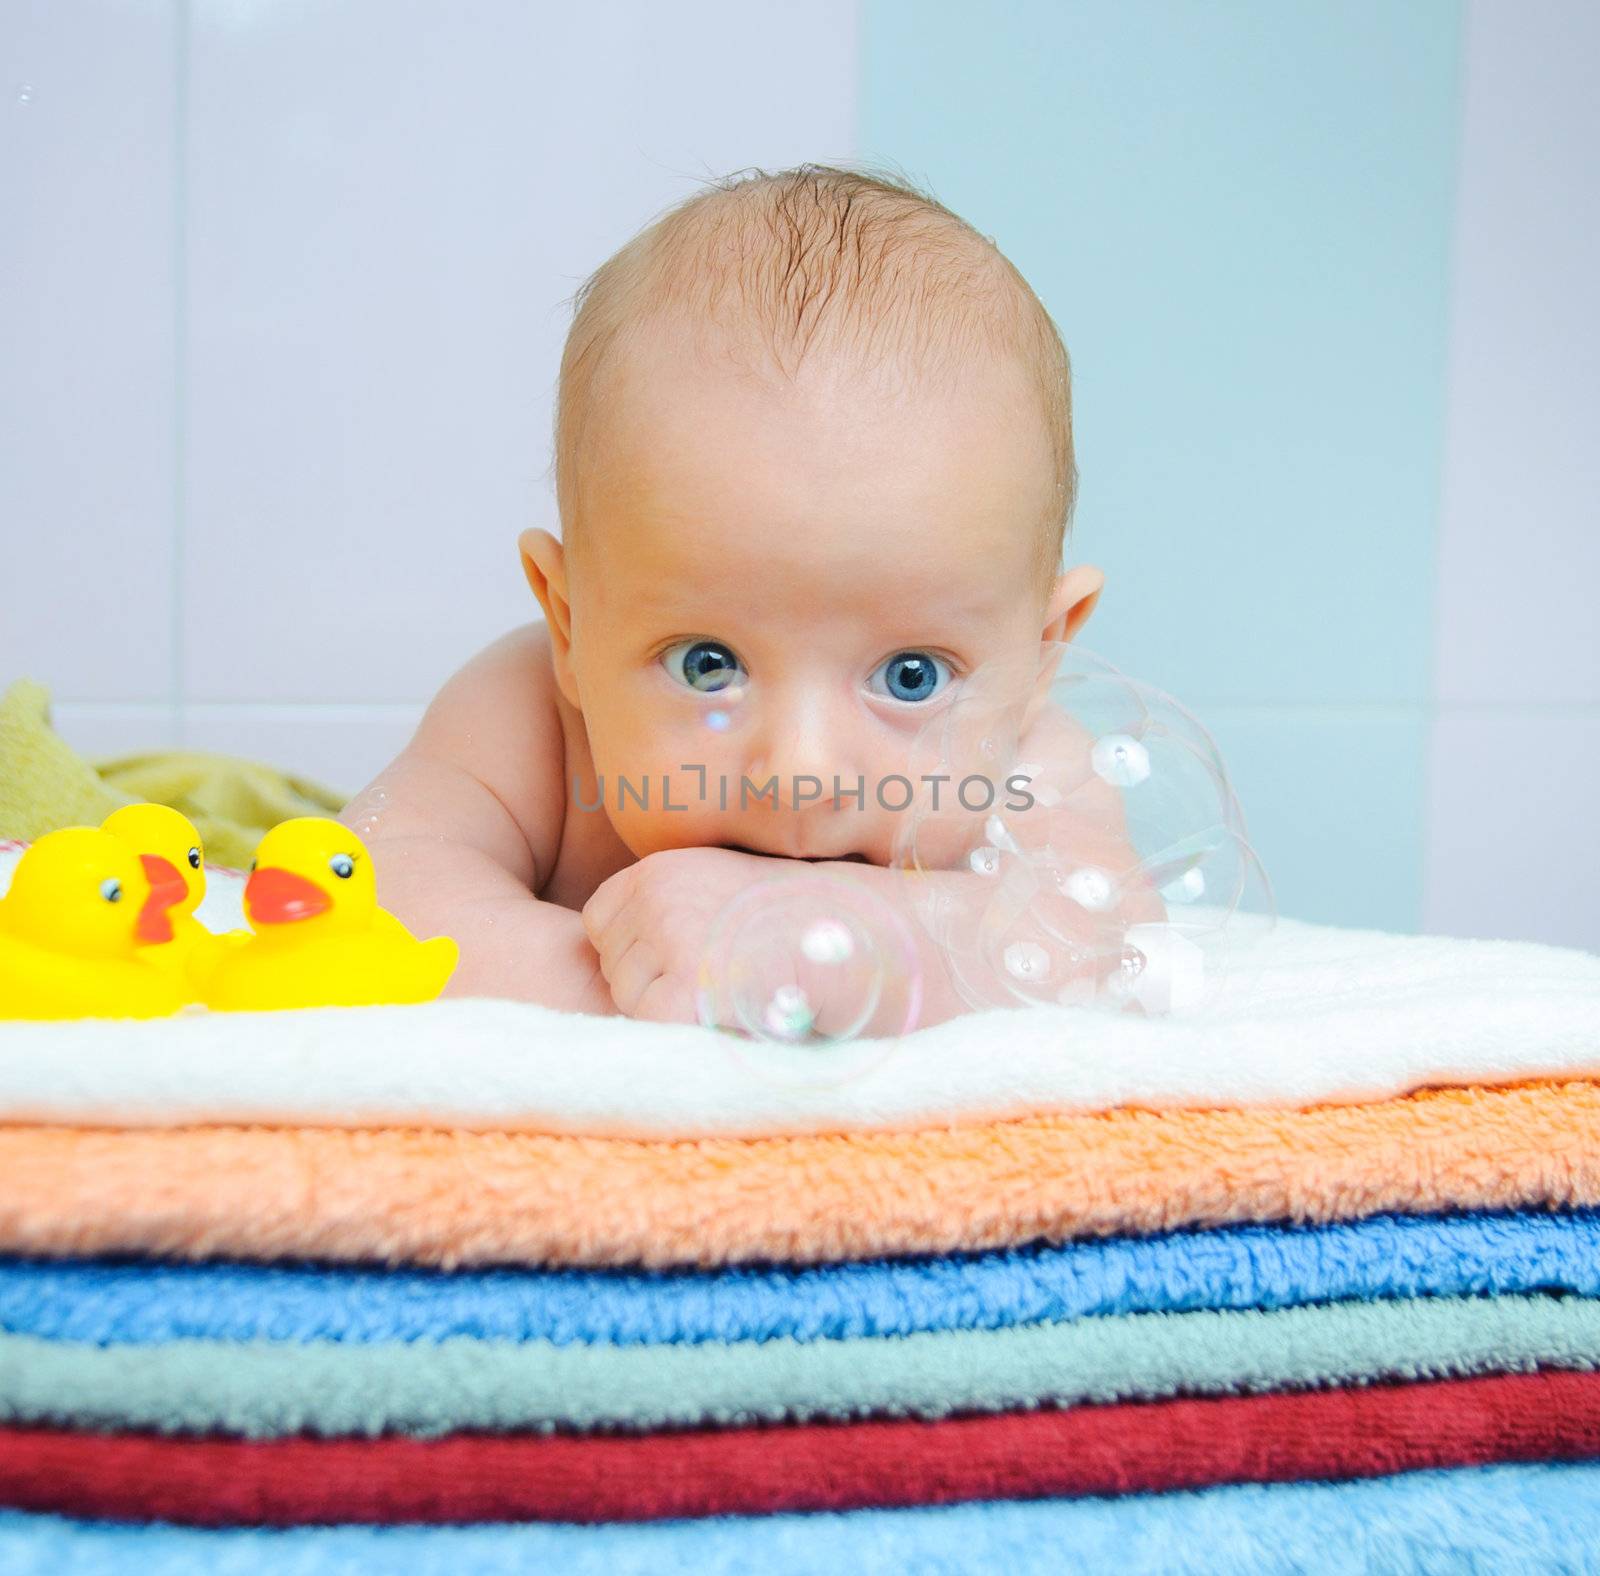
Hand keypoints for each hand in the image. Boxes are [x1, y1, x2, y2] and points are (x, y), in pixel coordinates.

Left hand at [581, 846, 784, 1023]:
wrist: (848, 936)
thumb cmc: (786, 918)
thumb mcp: (715, 881)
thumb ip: (665, 902)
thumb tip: (612, 948)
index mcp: (659, 870)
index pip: (599, 920)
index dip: (634, 946)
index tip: (682, 950)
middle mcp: (657, 898)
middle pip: (611, 961)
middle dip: (650, 977)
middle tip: (714, 970)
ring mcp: (671, 940)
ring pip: (627, 995)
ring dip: (666, 1004)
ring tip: (725, 986)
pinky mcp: (687, 988)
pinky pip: (649, 1020)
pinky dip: (681, 1025)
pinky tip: (724, 1005)